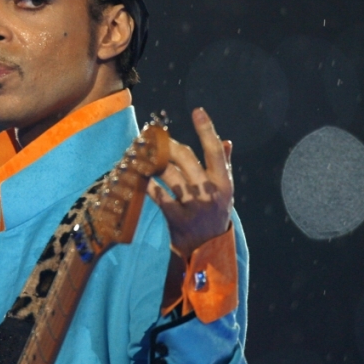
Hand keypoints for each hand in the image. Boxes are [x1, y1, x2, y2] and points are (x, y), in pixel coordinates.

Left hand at [148, 108, 233, 259]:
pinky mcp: (177, 219)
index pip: (216, 152)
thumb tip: (226, 141)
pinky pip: (158, 196)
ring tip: (142, 152)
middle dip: (168, 145)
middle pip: (186, 159)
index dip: (207, 130)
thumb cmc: (215, 215)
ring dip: (153, 161)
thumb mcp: (225, 192)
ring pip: (169, 175)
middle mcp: (211, 194)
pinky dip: (147, 184)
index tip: (197, 111)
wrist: (208, 251)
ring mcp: (194, 207)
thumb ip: (225, 166)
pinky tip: (138, 175)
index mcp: (225, 184)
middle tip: (154, 137)